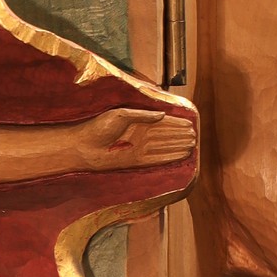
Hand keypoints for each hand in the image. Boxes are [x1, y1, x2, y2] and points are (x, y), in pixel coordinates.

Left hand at [81, 107, 195, 170]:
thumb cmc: (97, 127)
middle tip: (193, 136)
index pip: (160, 123)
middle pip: (164, 136)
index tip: (189, 125)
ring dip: (176, 146)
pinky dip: (168, 156)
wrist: (82, 146)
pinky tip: (179, 154)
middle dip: (179, 136)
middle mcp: (137, 136)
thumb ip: (142, 115)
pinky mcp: (134, 161)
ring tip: (191, 144)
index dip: (175, 124)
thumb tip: (162, 116)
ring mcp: (136, 149)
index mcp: (135, 122)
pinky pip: (155, 158)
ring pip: (162, 147)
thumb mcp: (121, 115)